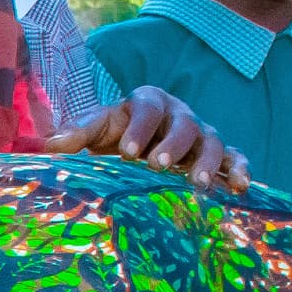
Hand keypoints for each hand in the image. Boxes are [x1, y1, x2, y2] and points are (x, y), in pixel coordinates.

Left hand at [52, 86, 249, 193]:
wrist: (139, 144)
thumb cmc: (117, 135)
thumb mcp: (97, 130)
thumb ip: (77, 135)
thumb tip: (51, 146)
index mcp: (149, 103)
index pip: (148, 109)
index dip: (140, 128)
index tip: (127, 152)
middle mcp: (180, 116)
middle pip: (184, 124)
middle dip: (173, 144)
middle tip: (159, 166)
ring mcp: (202, 135)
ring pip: (212, 142)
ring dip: (207, 161)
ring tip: (198, 184)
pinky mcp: (220, 155)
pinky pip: (235, 158)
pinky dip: (240, 170)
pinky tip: (239, 188)